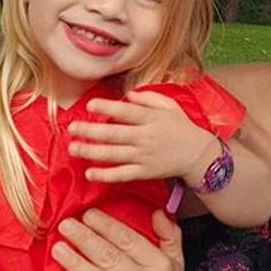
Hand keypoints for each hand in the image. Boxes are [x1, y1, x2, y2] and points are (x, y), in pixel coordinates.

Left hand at [51, 209, 190, 270]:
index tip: (88, 214)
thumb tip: (157, 212)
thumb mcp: (177, 263)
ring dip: (76, 265)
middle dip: (86, 239)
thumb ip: (170, 236)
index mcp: (160, 266)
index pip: (130, 241)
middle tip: (65, 225)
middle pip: (111, 258)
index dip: (108, 227)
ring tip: (58, 249)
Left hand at [68, 91, 216, 183]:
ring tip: (73, 148)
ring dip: (91, 152)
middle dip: (91, 131)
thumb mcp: (170, 106)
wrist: (198, 154)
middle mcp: (147, 137)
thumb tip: (127, 95)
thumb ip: (149, 98)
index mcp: (152, 119)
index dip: (108, 107)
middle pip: (115, 133)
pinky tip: (89, 173)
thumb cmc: (181, 127)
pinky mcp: (145, 172)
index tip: (90, 104)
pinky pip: (122, 174)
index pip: (127, 111)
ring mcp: (145, 156)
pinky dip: (105, 175)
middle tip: (72, 128)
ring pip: (114, 154)